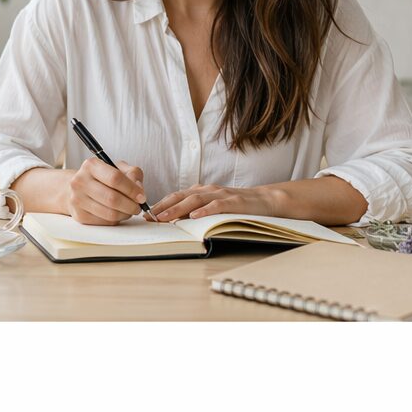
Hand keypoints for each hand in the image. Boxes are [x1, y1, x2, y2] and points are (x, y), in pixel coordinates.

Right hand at [65, 157, 147, 225]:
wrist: (79, 187)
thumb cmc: (102, 177)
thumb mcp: (118, 168)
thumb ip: (133, 174)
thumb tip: (139, 190)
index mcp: (91, 165)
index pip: (115, 178)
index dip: (132, 189)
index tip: (141, 196)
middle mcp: (81, 181)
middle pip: (112, 198)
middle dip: (131, 205)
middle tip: (138, 207)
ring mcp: (78, 199)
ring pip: (110, 213)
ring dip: (125, 214)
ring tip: (129, 210)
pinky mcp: (80, 215)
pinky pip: (105, 221)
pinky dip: (116, 219)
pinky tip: (118, 213)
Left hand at [151, 184, 284, 222]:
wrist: (265, 200)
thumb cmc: (237, 206)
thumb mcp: (213, 206)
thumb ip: (197, 210)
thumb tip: (176, 221)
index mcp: (202, 191)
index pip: (177, 196)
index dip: (161, 204)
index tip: (146, 215)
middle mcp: (208, 190)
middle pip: (181, 196)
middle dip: (163, 207)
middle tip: (148, 218)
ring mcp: (221, 194)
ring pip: (195, 200)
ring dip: (177, 209)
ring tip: (164, 218)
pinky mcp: (234, 202)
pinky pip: (217, 205)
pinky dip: (205, 210)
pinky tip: (194, 216)